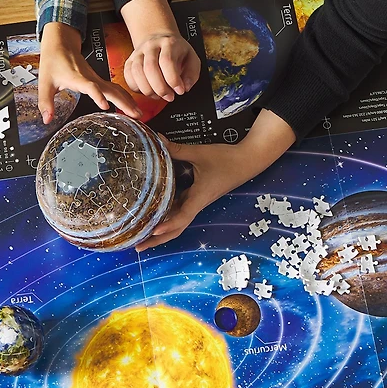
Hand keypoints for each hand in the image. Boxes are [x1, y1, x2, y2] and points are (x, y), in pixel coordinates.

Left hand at [38, 22, 141, 122]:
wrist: (61, 44)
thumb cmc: (53, 61)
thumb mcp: (45, 83)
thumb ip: (45, 102)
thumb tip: (46, 119)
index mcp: (77, 78)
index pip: (90, 87)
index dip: (98, 95)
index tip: (105, 105)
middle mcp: (90, 78)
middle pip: (110, 89)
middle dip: (123, 102)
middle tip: (135, 115)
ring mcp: (96, 78)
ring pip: (115, 89)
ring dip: (128, 100)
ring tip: (138, 113)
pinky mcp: (98, 79)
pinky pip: (114, 88)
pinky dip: (124, 97)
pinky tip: (130, 105)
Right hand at [124, 33, 200, 100]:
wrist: (159, 40)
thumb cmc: (176, 51)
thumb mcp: (191, 58)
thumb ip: (192, 73)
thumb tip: (186, 87)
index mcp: (168, 43)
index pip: (167, 61)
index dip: (173, 79)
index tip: (180, 91)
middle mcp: (151, 46)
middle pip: (150, 68)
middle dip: (160, 88)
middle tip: (169, 97)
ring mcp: (138, 53)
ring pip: (137, 72)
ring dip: (148, 90)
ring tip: (158, 96)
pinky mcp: (129, 61)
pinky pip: (128, 76)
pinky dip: (136, 88)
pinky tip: (147, 91)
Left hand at [136, 141, 251, 250]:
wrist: (248, 161)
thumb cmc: (227, 158)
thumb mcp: (200, 153)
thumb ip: (177, 149)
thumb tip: (157, 140)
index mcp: (199, 197)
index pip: (182, 217)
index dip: (167, 225)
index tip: (152, 231)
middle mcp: (197, 204)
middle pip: (176, 228)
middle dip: (158, 239)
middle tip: (138, 246)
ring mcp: (197, 202)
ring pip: (177, 221)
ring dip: (161, 230)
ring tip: (141, 235)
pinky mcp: (197, 197)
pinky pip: (180, 210)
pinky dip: (167, 216)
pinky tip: (154, 214)